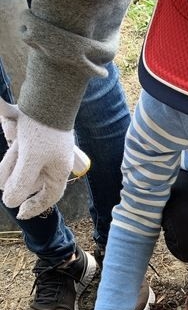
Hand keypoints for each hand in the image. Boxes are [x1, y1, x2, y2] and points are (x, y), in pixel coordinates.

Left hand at [0, 98, 88, 219]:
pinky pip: (22, 153)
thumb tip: (9, 203)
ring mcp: (45, 150)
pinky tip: (11, 150)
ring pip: (24, 166)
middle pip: (32, 181)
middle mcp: (54, 162)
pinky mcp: (36, 137)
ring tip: (3, 169)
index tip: (20, 213)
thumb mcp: (30, 159)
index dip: (35, 207)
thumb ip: (21, 182)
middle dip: (16, 181)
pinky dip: (14, 156)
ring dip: (11, 167)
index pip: (49, 197)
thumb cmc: (43, 130)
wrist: (47, 96)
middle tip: (3, 185)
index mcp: (59, 171)